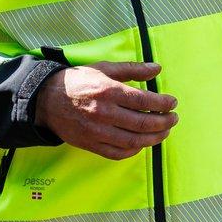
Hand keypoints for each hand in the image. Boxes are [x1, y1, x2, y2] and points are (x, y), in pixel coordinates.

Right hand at [37, 62, 178, 160]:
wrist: (47, 100)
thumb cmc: (79, 81)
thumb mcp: (104, 68)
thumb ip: (133, 69)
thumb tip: (157, 68)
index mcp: (108, 91)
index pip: (144, 101)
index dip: (163, 103)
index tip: (172, 103)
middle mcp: (104, 113)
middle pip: (142, 123)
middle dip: (164, 122)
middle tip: (173, 119)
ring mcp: (97, 132)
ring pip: (133, 141)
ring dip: (154, 138)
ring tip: (164, 132)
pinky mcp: (91, 144)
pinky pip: (118, 153)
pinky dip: (134, 150)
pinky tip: (142, 143)